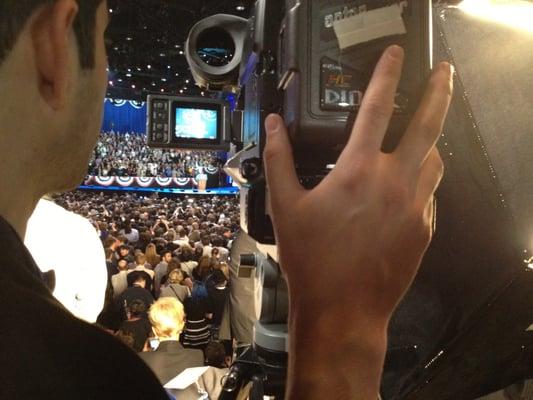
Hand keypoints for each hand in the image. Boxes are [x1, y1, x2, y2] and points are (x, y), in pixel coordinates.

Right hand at [264, 45, 452, 397]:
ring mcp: (416, 207)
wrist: (343, 310)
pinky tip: (408, 188)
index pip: (376, 108)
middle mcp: (395, 183)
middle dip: (438, 91)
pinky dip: (423, 182)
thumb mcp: (285, 206)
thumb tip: (273, 127)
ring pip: (435, 161)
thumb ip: (279, 159)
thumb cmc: (313, 262)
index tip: (395, 55)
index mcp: (359, 171)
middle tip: (443, 73)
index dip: (386, 75)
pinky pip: (431, 195)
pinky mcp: (425, 230)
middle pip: (428, 124)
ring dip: (430, 142)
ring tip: (423, 135)